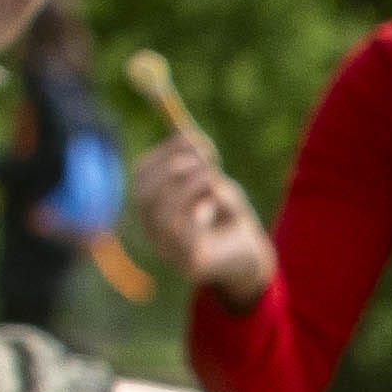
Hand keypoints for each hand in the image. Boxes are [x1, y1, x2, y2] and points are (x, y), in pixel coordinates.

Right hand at [130, 131, 272, 299]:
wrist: (251, 257)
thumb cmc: (227, 216)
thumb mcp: (213, 182)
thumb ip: (198, 161)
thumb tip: (184, 130)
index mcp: (150, 207)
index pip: (140, 174)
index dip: (165, 150)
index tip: (191, 136)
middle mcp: (151, 230)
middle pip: (144, 193)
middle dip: (174, 167)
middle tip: (206, 158)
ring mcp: (167, 249)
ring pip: (163, 210)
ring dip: (192, 184)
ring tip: (214, 182)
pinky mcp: (189, 260)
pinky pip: (186, 227)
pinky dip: (201, 206)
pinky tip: (211, 208)